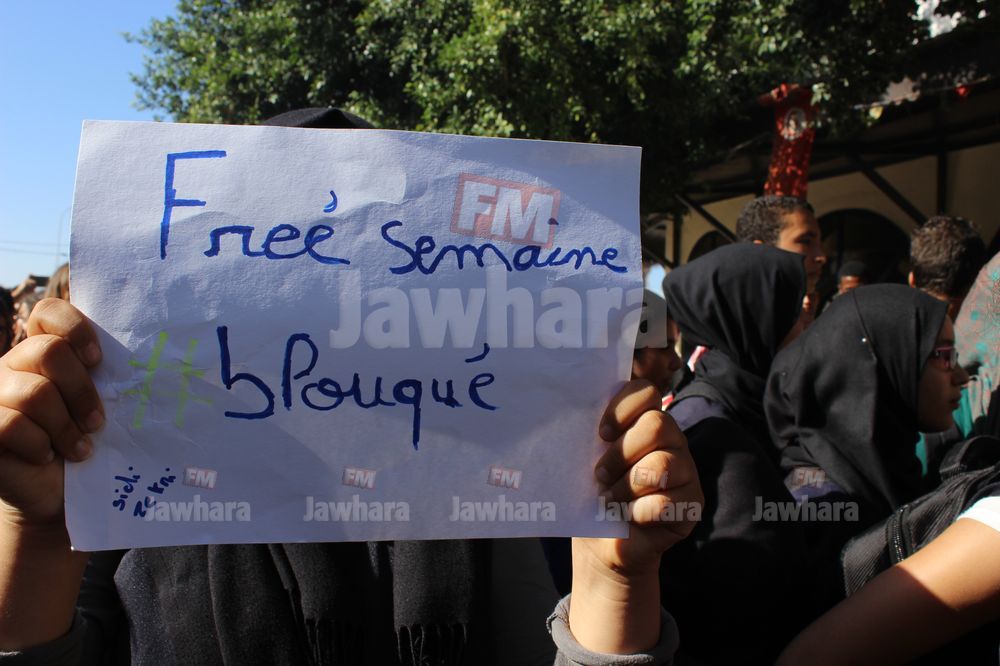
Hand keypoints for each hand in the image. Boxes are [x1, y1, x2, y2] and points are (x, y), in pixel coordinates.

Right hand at [0, 299, 103, 526]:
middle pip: (47, 352)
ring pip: (33, 392)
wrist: (61, 494)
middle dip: (81, 390)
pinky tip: (48, 456)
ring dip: (66, 425)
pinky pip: (12, 425)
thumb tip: (157, 362)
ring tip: (81, 446)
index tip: (98, 359)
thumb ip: (110, 379)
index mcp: (44, 351)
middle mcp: (13, 366)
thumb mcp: (102, 405)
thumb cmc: (89, 442)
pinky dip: (40, 444)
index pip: (49, 312)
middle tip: (98, 420)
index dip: (74, 328)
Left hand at [579, 378, 701, 576]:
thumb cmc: (593, 492)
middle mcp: (672, 440)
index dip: (622, 409)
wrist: (601, 540)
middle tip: (601, 474)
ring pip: (662, 465)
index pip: (646, 391)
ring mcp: (687, 470)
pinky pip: (666, 502)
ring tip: (612, 499)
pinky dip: (638, 513)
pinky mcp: (693, 503)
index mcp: (645, 420)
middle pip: (657, 425)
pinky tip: (630, 517)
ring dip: (626, 487)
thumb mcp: (588, 457)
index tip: (602, 434)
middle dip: (621, 453)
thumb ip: (592, 430)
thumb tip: (571, 406)